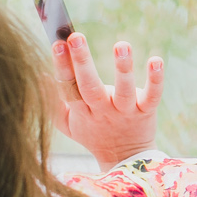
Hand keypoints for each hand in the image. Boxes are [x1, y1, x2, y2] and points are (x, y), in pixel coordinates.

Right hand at [51, 33, 162, 169]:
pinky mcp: (146, 112)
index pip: (68, 87)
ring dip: (122, 67)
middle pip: (90, 87)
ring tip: (121, 45)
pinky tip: (156, 60)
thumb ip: (54, 102)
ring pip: (124, 91)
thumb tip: (40, 74)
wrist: (125, 160)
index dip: (61, 66)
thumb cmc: (93, 134)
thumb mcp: (68, 124)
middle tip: (75, 37)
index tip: (57, 43)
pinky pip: (152, 96)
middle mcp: (103, 111)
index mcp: (82, 112)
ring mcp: (125, 112)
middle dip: (82, 61)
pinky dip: (155, 79)